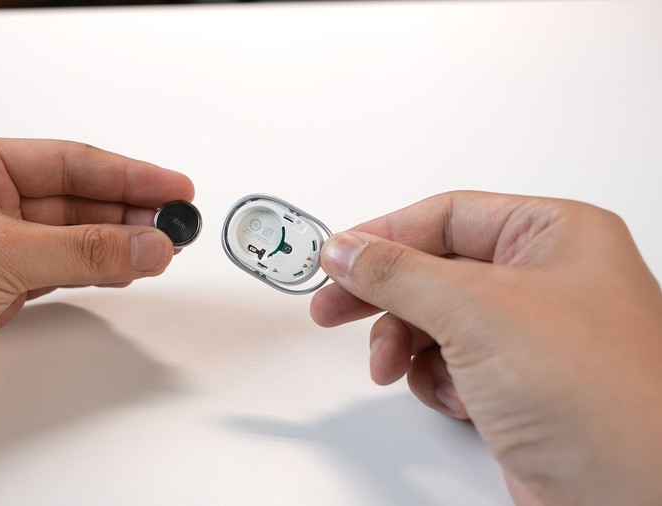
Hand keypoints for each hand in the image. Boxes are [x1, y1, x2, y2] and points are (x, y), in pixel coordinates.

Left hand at [0, 137, 193, 462]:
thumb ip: (82, 251)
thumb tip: (145, 243)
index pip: (69, 162)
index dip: (128, 173)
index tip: (173, 186)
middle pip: (76, 198)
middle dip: (129, 210)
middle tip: (177, 221)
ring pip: (72, 239)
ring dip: (117, 244)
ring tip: (162, 246)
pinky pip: (61, 273)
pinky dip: (95, 273)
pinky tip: (124, 271)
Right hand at [310, 191, 661, 504]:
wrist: (635, 494)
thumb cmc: (601, 396)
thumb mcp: (475, 310)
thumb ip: (398, 273)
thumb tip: (348, 249)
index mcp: (555, 235)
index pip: (448, 215)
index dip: (386, 234)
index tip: (338, 256)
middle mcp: (546, 280)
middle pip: (435, 270)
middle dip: (384, 296)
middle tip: (333, 308)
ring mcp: (532, 336)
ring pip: (437, 322)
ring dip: (408, 345)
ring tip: (394, 366)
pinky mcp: (519, 386)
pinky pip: (451, 365)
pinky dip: (437, 381)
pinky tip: (455, 398)